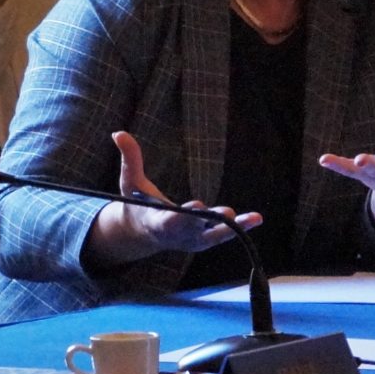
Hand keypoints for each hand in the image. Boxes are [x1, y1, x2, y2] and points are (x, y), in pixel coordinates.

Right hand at [83, 132, 260, 266]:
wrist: (143, 233)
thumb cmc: (137, 203)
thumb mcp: (130, 181)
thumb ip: (130, 158)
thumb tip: (118, 132)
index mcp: (158, 223)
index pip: (171, 221)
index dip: (184, 216)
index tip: (197, 207)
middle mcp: (178, 235)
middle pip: (197, 230)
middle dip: (212, 221)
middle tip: (228, 213)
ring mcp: (193, 240)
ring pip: (216, 236)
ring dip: (235, 228)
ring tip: (253, 218)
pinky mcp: (205, 240)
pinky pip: (224, 235)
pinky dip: (241, 228)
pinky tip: (257, 219)